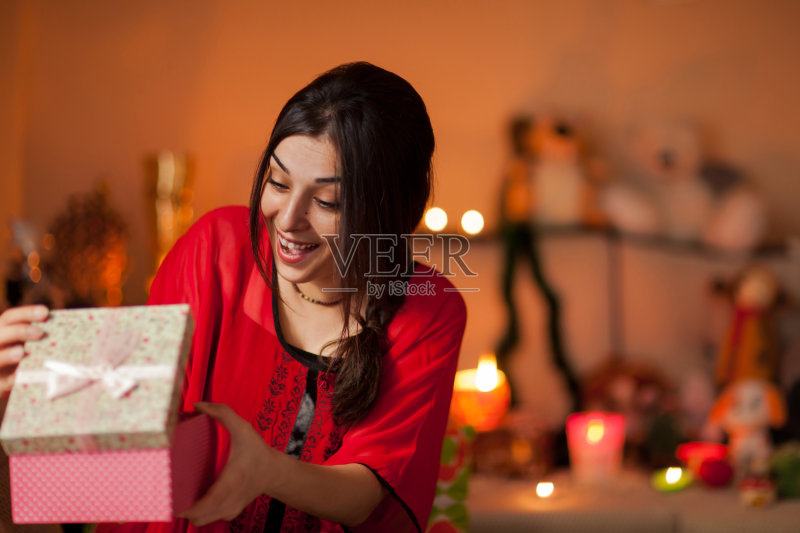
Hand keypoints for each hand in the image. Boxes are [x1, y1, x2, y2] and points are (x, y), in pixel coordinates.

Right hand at [0, 305, 48, 399]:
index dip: (26, 314)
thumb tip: (68, 332)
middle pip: (1, 334)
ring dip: (7, 354)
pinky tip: (20, 376)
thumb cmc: (25, 361)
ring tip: (20, 353)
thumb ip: (40, 339)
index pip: (11, 318)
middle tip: (39, 333)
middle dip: (19, 331)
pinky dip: (11, 379)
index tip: (45, 312)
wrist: (8, 384)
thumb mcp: (30, 346)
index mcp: (3, 332)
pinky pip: (3, 381)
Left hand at [180, 402, 272, 525]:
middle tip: (170, 492)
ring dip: (189, 513)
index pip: (204, 506)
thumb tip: (198, 405)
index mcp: (230, 482)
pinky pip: (208, 519)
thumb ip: (222, 413)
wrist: (275, 472)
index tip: (171, 498)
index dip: (185, 507)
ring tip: (179, 496)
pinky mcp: (229, 513)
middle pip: (196, 518)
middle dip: (181, 509)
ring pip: (201, 521)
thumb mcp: (243, 428)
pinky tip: (195, 499)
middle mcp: (229, 501)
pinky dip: (200, 514)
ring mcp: (229, 510)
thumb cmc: (258, 452)